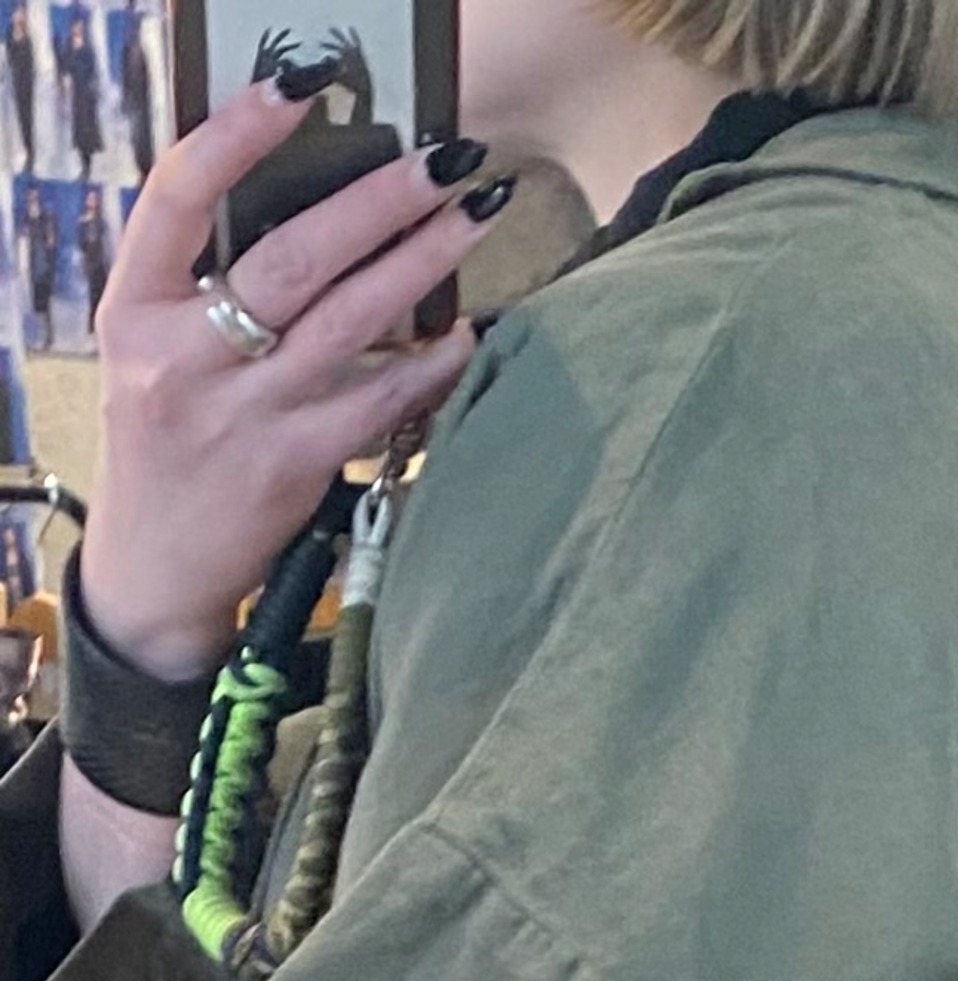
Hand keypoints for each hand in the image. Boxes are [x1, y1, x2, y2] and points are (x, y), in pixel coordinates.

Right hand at [81, 81, 483, 680]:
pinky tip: (466, 334)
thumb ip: (202, 281)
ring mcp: (242, 416)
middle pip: (290, 259)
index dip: (236, 136)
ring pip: (348, 322)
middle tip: (442, 160)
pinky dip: (429, 366)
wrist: (156, 567)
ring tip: (474, 215)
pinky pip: (378, 402)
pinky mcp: (293, 466)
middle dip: (378, 201)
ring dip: (422, 263)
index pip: (175, 199)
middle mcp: (184, 360)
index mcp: (137, 312)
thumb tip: (311, 206)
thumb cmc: (166, 438)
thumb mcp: (152, 349)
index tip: (299, 91)